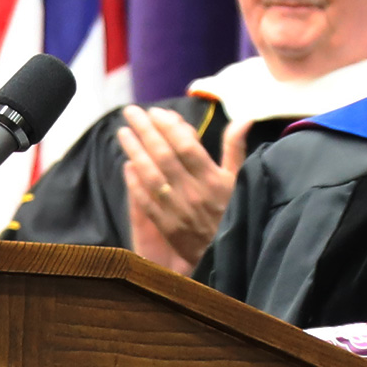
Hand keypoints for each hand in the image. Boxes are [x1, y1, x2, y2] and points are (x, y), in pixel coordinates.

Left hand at [117, 105, 249, 273]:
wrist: (229, 255)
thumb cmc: (235, 211)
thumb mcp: (239, 180)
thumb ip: (235, 148)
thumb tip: (243, 119)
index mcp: (213, 179)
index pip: (187, 147)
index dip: (170, 128)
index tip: (156, 112)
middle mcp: (193, 192)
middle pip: (165, 156)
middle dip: (146, 131)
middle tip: (131, 112)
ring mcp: (177, 209)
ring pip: (152, 176)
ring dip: (135, 152)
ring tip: (123, 133)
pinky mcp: (166, 226)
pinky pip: (146, 201)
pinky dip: (135, 183)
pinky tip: (126, 166)